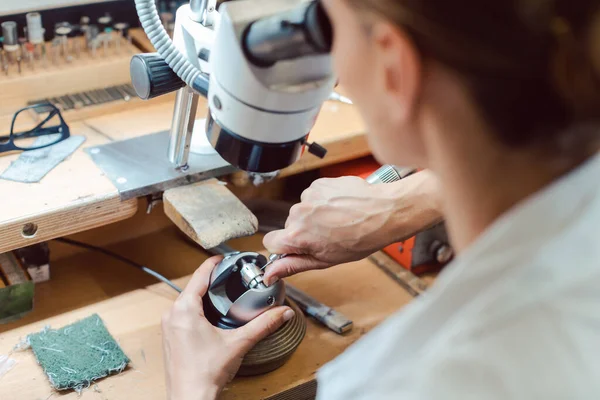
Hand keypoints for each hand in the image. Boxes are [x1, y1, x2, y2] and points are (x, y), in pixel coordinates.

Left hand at [162, 256, 294, 399]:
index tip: (226, 257)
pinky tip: (213, 316)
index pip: (200, 274)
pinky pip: (183, 313)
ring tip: (225, 293)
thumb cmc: (205, 374)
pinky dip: (198, 309)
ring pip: (188, 300)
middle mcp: (172, 314)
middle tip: (231, 276)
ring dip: (205, 295)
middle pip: (194, 286)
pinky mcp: (171, 336)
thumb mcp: (239, 343)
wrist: (191, 399)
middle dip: (213, 280)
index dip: (215, 263)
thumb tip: (282, 312)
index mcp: (184, 309)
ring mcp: (169, 326)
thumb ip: (264, 324)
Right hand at [263, 172, 441, 283]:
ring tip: (337, 221)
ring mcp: (309, 196)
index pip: (271, 242)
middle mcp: (298, 213)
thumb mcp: (326, 260)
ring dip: (315, 215)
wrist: (384, 212)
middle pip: (289, 225)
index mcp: (297, 235)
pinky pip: (313, 196)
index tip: (297, 248)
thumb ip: (293, 265)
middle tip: (328, 235)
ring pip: (303, 210)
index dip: (283, 248)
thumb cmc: (361, 238)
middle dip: (304, 231)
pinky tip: (340, 208)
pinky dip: (323, 201)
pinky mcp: (319, 184)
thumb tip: (270, 273)